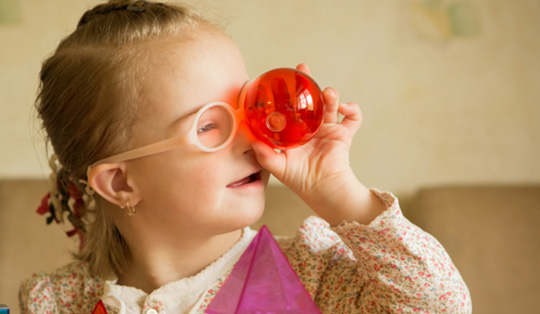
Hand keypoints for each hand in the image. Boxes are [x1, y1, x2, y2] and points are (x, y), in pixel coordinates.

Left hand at [253, 64, 383, 224]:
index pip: (289, 106)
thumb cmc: (299, 180)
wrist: (323, 190)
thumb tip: (250, 139)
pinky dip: (353, 110)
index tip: (280, 79)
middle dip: (308, 82)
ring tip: (328, 93)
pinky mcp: (343, 134)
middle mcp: (310, 127)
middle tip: (303, 69)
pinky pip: (353, 118)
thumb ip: (264, 154)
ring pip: (330, 104)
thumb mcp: (277, 166)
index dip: (285, 92)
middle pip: (310, 99)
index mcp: (294, 131)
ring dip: (331, 95)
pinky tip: (345, 108)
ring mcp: (328, 129)